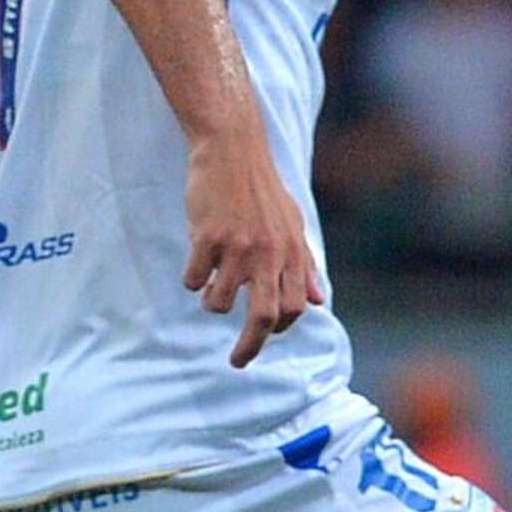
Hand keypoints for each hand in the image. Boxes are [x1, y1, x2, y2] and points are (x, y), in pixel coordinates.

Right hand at [184, 125, 319, 367]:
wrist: (233, 150)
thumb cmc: (263, 190)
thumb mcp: (293, 225)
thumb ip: (305, 265)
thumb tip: (319, 302)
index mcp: (291, 252)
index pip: (294, 307)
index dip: (281, 327)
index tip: (265, 334)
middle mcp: (269, 253)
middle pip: (264, 316)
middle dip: (250, 346)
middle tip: (238, 362)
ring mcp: (238, 245)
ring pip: (221, 302)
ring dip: (212, 303)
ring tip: (209, 289)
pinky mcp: (208, 236)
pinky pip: (194, 278)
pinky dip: (192, 279)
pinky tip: (195, 264)